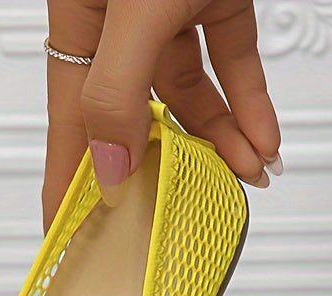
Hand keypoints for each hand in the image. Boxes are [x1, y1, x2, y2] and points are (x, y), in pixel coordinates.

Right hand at [43, 0, 280, 228]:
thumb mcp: (132, 12)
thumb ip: (118, 90)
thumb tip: (111, 168)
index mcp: (79, 23)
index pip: (71, 124)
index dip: (70, 184)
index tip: (69, 236)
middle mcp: (118, 25)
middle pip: (136, 119)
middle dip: (165, 170)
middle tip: (178, 216)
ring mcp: (167, 11)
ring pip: (191, 95)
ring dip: (221, 140)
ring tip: (247, 174)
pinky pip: (229, 60)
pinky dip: (248, 101)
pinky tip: (262, 137)